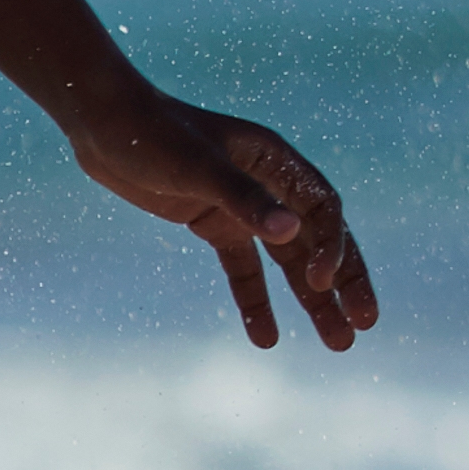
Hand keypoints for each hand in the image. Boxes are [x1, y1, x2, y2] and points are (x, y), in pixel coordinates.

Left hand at [70, 79, 379, 351]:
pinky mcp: (214, 225)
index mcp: (276, 160)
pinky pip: (245, 270)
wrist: (103, 125)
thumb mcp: (198, 166)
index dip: (331, 246)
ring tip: (339, 344)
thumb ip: (244, 199)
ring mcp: (241, 207)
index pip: (322, 210)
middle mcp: (268, 184)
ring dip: (312, 301)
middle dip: (344, 282)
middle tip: (365, 324)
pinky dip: (256, 302)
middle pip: (319, 240)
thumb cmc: (152, 135)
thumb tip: (290, 234)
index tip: (319, 282)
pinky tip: (267, 340)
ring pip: (289, 261)